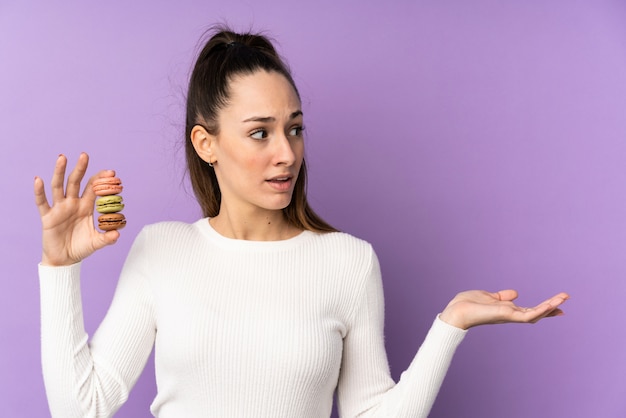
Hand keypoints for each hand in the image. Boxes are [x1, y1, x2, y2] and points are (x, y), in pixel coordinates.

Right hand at [34, 153, 120, 265]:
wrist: (64, 259)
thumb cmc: (81, 247)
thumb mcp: (96, 243)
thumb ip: (107, 238)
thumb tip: (117, 234)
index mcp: (86, 207)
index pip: (94, 189)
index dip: (101, 180)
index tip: (112, 172)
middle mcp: (72, 204)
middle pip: (76, 182)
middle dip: (80, 168)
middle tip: (85, 155)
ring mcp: (59, 209)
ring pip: (59, 186)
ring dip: (60, 172)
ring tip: (62, 158)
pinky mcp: (48, 217)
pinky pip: (42, 202)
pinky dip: (39, 191)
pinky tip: (38, 180)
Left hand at [439, 289, 568, 329]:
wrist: (457, 311)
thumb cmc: (468, 305)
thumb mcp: (489, 296)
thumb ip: (503, 296)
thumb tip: (515, 293)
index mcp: (507, 310)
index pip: (529, 310)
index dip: (543, 307)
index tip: (557, 303)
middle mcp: (511, 315)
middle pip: (536, 312)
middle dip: (551, 307)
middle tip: (566, 299)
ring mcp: (510, 316)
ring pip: (535, 314)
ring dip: (550, 306)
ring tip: (564, 298)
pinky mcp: (508, 315)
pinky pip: (528, 315)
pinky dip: (540, 311)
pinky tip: (551, 305)